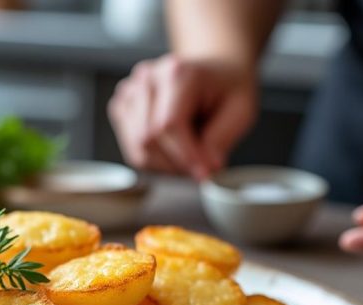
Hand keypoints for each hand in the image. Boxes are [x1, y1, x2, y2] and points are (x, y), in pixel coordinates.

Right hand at [108, 54, 256, 179]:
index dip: (185, 155)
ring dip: (164, 165)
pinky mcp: (122, 106)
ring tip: (189, 158)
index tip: (203, 174)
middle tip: (200, 168)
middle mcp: (147, 78)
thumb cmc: (226, 89)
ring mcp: (130, 91)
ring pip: (137, 147)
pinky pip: (131, 148)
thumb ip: (221, 139)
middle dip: (175, 163)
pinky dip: (153, 160)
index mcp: (177, 73)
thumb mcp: (240, 110)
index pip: (169, 124)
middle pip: (148, 138)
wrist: (213, 72)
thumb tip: (205, 168)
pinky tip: (172, 151)